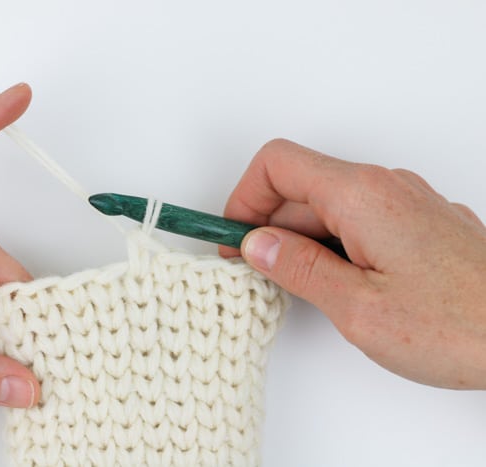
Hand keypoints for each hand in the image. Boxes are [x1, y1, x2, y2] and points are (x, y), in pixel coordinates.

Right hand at [221, 139, 485, 388]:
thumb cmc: (460, 325)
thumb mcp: (358, 307)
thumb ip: (299, 268)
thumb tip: (257, 244)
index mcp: (361, 195)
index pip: (277, 164)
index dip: (242, 198)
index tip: (229, 238)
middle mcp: (384, 186)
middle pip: (300, 185)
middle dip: (266, 223)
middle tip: (249, 270)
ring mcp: (405, 203)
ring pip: (329, 204)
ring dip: (299, 237)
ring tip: (294, 286)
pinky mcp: (418, 224)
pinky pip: (358, 218)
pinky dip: (331, 242)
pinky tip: (335, 282)